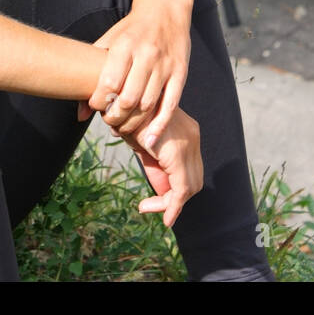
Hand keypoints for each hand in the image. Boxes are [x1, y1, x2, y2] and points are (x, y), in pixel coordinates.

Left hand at [78, 1, 190, 144]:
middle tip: (110, 121)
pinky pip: (170, 105)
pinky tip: (150, 139)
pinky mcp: (180, 73)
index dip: (99, 102)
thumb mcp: (109, 42)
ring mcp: (165, 65)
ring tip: (124, 127)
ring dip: (134, 123)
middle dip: (115, 117)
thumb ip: (92, 73)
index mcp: (125, 45)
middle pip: (128, 98)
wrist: (165, 10)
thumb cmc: (131, 29)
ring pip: (148, 104)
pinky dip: (159, 125)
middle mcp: (146, 55)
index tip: (97, 107)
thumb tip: (80, 114)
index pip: (109, 83)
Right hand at [122, 107, 202, 227]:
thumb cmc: (127, 116)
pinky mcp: (177, 155)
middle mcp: (193, 136)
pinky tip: (163, 216)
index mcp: (188, 130)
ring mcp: (188, 144)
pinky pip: (181, 190)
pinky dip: (173, 206)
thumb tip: (161, 190)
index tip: (152, 199)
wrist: (119, 98)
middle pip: (194, 178)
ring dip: (171, 203)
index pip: (189, 167)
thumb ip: (155, 163)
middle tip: (149, 205)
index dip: (174, 187)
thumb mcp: (143, 141)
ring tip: (146, 207)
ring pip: (190, 187)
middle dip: (174, 197)